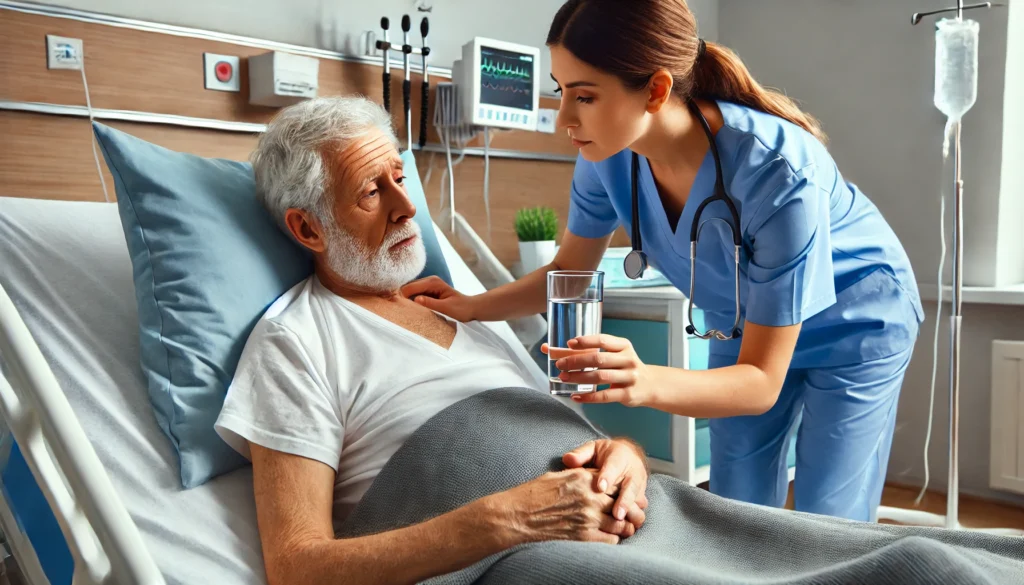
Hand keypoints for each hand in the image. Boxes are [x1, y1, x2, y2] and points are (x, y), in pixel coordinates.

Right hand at [400, 276, 477, 321]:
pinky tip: (410, 311)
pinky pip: (414, 295)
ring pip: (409, 291)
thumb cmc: (461, 309)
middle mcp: (429, 280)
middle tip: (397, 311)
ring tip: (402, 312)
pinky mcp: (428, 291)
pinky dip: (411, 302)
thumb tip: (415, 300)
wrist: (471, 308)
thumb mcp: (446, 308)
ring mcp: (428, 285)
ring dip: (406, 301)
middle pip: (407, 288)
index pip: (410, 287)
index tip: (396, 309)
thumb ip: (431, 304)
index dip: (401, 297)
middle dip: (401, 298)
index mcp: (433, 282)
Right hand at [487, 468, 641, 547]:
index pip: (614, 482)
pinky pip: (610, 539)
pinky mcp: (583, 536)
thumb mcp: (558, 476)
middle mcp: (589, 497)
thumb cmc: (532, 494)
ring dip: (624, 526)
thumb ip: (580, 477)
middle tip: (634, 513)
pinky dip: (614, 538)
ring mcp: (587, 517)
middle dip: (630, 508)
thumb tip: (593, 479)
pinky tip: (610, 537)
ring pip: (620, 523)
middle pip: (621, 502)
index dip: (623, 489)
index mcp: (582, 478)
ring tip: (626, 527)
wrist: (517, 515)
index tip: (626, 495)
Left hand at [546, 335, 653, 406]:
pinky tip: (576, 396)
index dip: (585, 341)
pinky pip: (605, 396)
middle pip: (598, 359)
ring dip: (578, 377)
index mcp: (624, 346)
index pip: (603, 340)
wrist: (651, 385)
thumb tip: (556, 350)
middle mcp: (628, 360)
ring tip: (563, 378)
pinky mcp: (628, 394)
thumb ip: (592, 351)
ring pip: (600, 377)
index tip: (569, 344)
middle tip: (560, 364)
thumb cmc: (625, 367)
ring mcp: (629, 378)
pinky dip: (588, 397)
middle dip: (576, 361)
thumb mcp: (616, 355)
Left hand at [563, 439, 648, 526]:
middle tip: (616, 515)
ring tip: (621, 524)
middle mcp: (633, 471)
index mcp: (619, 456)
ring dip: (631, 512)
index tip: (600, 488)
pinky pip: (640, 507)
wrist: (629, 455)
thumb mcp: (593, 448)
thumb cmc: (606, 454)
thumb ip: (581, 454)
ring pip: (638, 498)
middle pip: (631, 486)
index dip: (607, 477)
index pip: (613, 466)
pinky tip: (625, 528)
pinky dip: (634, 517)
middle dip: (624, 500)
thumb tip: (568, 459)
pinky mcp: (641, 495)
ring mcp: (639, 484)